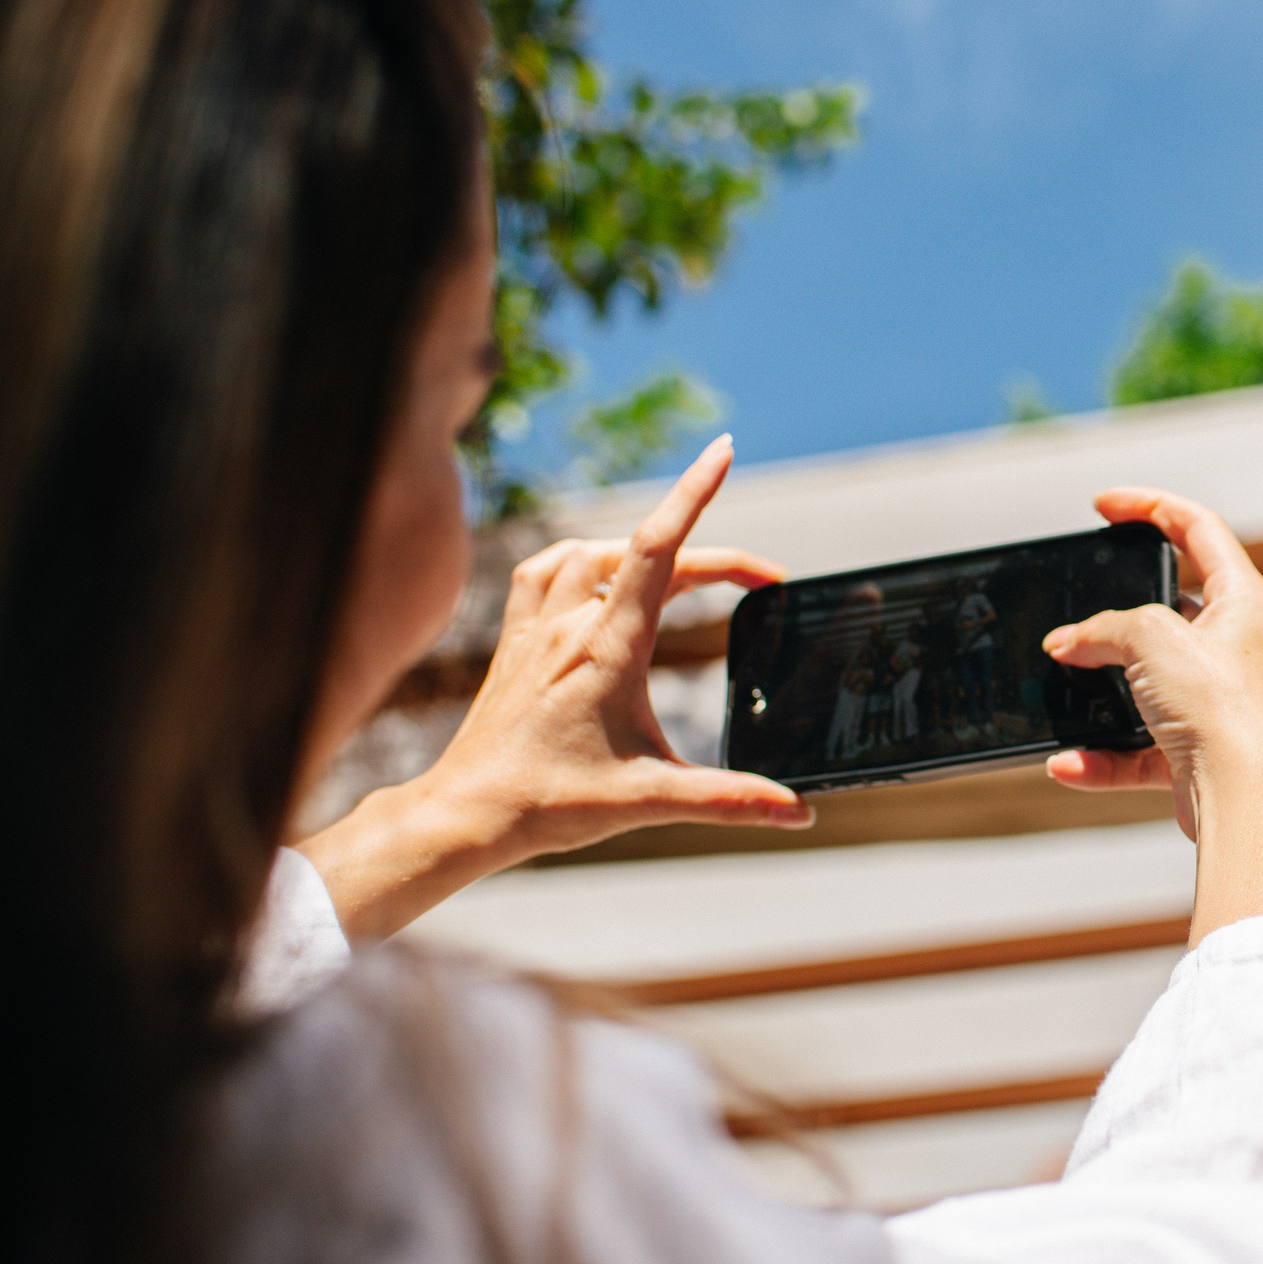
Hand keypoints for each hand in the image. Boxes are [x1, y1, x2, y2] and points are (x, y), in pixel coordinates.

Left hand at [301, 435, 811, 938]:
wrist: (465, 814)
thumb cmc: (549, 804)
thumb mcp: (649, 800)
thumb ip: (729, 800)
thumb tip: (797, 812)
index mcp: (608, 648)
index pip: (659, 549)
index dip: (694, 493)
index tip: (724, 450)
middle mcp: (569, 624)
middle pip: (647, 555)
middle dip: (712, 557)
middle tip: (761, 580)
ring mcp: (536, 627)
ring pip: (593, 554)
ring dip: (645, 550)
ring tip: (687, 574)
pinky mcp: (514, 642)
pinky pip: (543, 572)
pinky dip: (580, 559)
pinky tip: (593, 573)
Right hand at [1039, 488, 1262, 943]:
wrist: (1244, 798)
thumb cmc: (1223, 710)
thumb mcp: (1151, 639)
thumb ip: (1104, 628)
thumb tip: (1069, 643)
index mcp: (1245, 600)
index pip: (1198, 528)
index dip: (1150, 506)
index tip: (1104, 505)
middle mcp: (1238, 647)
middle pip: (1171, 606)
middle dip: (1119, 608)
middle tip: (1081, 602)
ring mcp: (1219, 700)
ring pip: (1149, 680)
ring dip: (1104, 685)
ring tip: (1066, 678)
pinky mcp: (1199, 751)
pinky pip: (1138, 747)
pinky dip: (1103, 755)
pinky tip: (1069, 762)